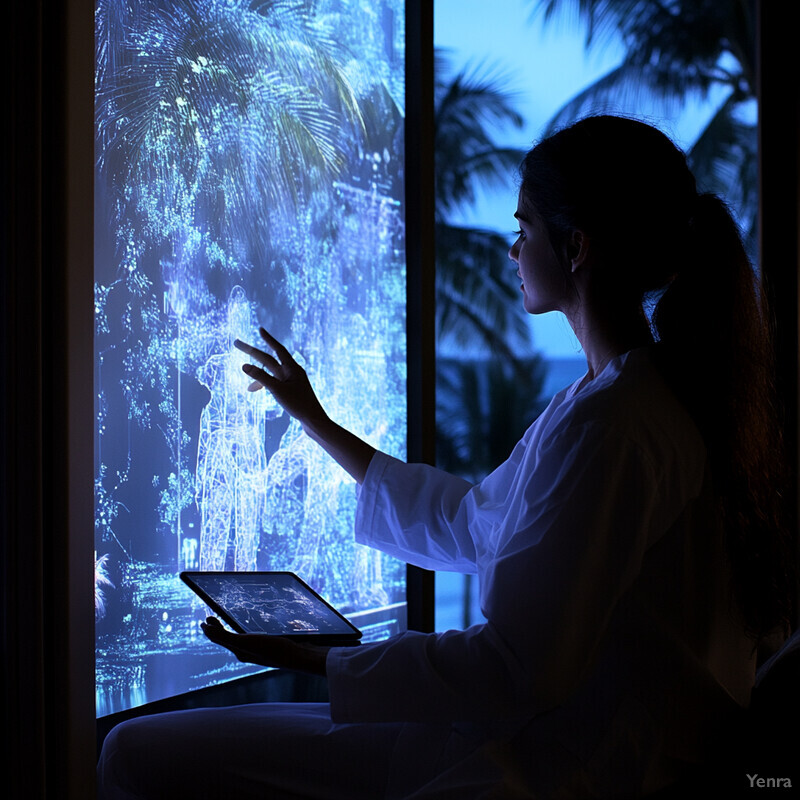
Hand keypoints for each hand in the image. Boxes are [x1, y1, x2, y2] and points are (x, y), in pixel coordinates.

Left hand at [201, 617, 328, 675]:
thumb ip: (224, 636)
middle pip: (229, 637)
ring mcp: (261, 647)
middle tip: (213, 616)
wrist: (300, 656)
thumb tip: (205, 628)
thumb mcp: (245, 641)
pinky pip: (256, 634)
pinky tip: (257, 621)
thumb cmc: (272, 649)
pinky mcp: (273, 643)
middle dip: (221, 627)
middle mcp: (249, 651)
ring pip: (243, 636)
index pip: (220, 638)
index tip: (205, 617)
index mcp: (240, 651)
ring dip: (235, 627)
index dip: (211, 628)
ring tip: (231, 618)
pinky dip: (250, 627)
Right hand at [235, 327, 376, 483]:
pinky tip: (257, 392)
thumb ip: (261, 377)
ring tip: (248, 389)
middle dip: (253, 353)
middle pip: (269, 359)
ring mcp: (292, 381)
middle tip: (237, 344)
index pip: (277, 349)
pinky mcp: (292, 391)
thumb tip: (244, 365)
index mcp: (292, 368)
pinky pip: (274, 382)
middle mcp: (292, 372)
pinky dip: (265, 385)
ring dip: (258, 376)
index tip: (260, 329)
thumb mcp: (277, 390)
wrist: (314, 421)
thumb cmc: (298, 405)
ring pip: (271, 373)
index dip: (268, 339)